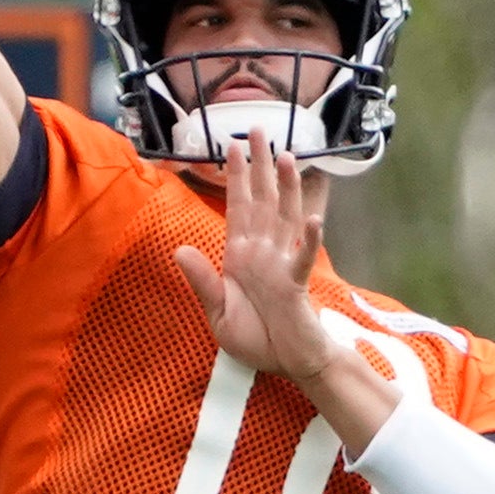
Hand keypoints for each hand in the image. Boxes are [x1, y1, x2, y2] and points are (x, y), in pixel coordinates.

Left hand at [173, 135, 351, 382]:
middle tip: (259, 129)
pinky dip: (308, 240)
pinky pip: (302, 259)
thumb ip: (201, 281)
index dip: (234, 177)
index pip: (237, 207)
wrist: (287, 364)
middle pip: (262, 200)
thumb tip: (180, 250)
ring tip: (287, 157)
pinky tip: (315, 220)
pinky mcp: (295, 284)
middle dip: (260, 165)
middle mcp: (263, 251)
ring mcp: (281, 264)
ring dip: (286, 188)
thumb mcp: (217, 313)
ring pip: (284, 217)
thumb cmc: (257, 338)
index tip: (231, 146)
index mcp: (241, 255)